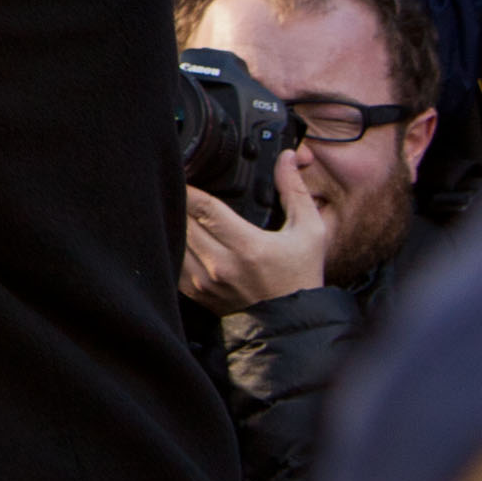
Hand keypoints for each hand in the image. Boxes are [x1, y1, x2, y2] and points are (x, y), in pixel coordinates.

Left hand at [180, 162, 332, 311]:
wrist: (293, 323)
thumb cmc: (301, 276)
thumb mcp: (309, 232)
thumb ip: (294, 191)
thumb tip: (288, 157)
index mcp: (248, 247)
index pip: (204, 207)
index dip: (189, 186)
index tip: (182, 170)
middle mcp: (222, 265)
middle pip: (183, 220)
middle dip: (178, 199)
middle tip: (177, 183)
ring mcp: (206, 282)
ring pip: (174, 239)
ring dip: (173, 221)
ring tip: (175, 205)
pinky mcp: (197, 293)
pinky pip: (172, 261)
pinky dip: (172, 244)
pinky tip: (180, 233)